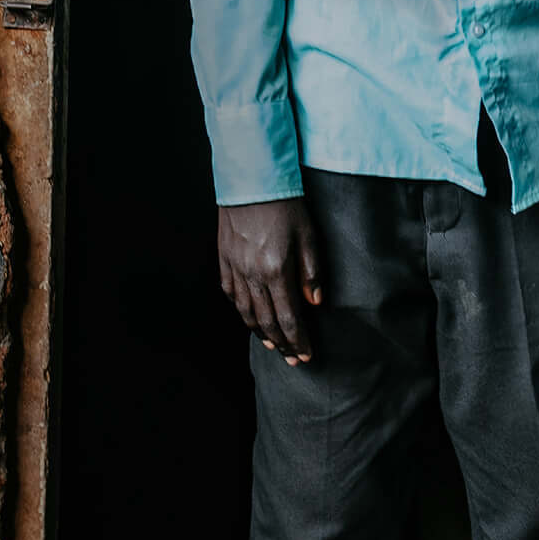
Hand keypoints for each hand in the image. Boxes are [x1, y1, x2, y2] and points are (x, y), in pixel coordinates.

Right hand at [217, 198, 322, 363]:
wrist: (251, 179)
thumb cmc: (286, 204)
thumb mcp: (309, 235)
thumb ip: (312, 272)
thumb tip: (314, 303)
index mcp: (277, 270)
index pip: (289, 318)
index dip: (298, 340)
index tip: (307, 356)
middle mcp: (253, 274)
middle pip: (267, 321)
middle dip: (282, 344)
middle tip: (293, 359)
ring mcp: (235, 268)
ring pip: (246, 312)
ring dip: (260, 333)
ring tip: (273, 346)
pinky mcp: (224, 259)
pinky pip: (231, 294)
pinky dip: (241, 311)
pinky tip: (249, 318)